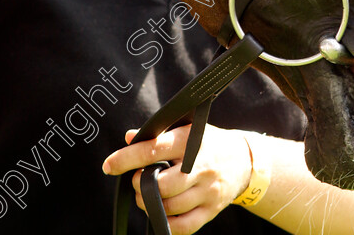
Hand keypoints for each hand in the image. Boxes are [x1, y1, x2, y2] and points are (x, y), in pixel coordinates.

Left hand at [103, 124, 252, 233]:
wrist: (244, 160)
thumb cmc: (208, 143)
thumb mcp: (187, 129)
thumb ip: (158, 134)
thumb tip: (129, 137)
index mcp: (191, 140)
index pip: (154, 149)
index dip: (127, 158)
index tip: (109, 165)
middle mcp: (200, 165)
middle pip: (161, 185)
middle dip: (140, 186)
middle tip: (137, 181)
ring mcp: (207, 190)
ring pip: (169, 207)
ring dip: (150, 205)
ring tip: (148, 195)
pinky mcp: (212, 209)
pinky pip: (183, 226)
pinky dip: (167, 223)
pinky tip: (162, 213)